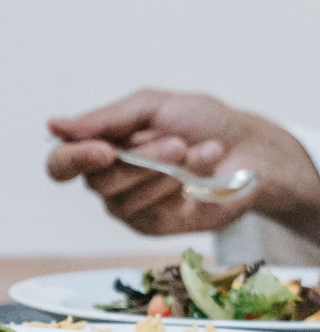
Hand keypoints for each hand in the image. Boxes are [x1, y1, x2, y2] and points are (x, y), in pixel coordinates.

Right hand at [45, 90, 319, 243]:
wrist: (252, 148)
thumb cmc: (205, 122)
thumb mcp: (155, 106)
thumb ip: (107, 118)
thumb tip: (54, 127)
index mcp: (103, 148)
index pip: (61, 164)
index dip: (73, 159)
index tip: (105, 150)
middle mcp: (110, 180)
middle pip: (96, 181)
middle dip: (142, 158)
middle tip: (178, 142)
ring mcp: (131, 205)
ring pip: (121, 199)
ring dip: (163, 172)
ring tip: (197, 152)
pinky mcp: (154, 225)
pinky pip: (145, 214)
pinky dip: (175, 190)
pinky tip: (199, 177)